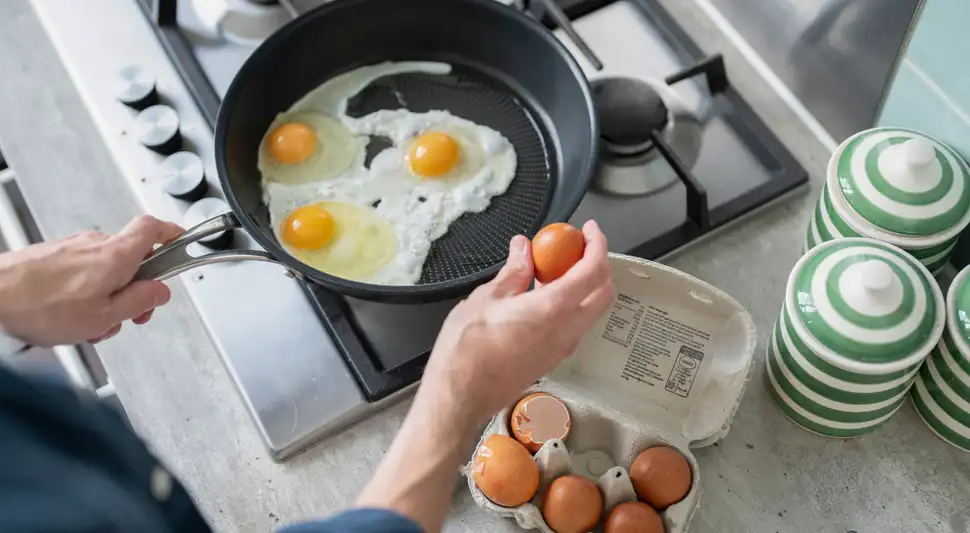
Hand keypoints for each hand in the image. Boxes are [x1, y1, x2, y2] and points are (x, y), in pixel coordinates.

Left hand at [0, 215, 183, 346]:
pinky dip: (88, 291)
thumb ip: (139, 302)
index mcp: (116, 255)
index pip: (154, 228)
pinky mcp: (55, 255)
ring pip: (107, 268)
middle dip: (138, 286)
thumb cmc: (41, 306)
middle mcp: (96, 243)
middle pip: (133, 256)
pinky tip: (73, 314)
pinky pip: (84, 270)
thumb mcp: (104, 316)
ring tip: (93, 322)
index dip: (172, 234)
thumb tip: (160, 292)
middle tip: (134, 312)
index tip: (183, 244)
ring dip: (109, 294)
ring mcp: (73, 246)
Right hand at [419, 220, 613, 426]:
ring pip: (591, 311)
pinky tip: (541, 295)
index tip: (587, 230)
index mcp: (552, 309)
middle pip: (603, 293)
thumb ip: (513, 272)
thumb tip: (524, 249)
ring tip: (554, 269)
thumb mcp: (485, 299)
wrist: (459, 397)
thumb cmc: (465, 350)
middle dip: (597, 265)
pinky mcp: (552, 359)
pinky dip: (570, 304)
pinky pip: (573, 326)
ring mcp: (562, 349)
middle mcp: (566, 331)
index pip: (593, 272)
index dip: (596, 245)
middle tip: (577, 248)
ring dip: (583, 286)